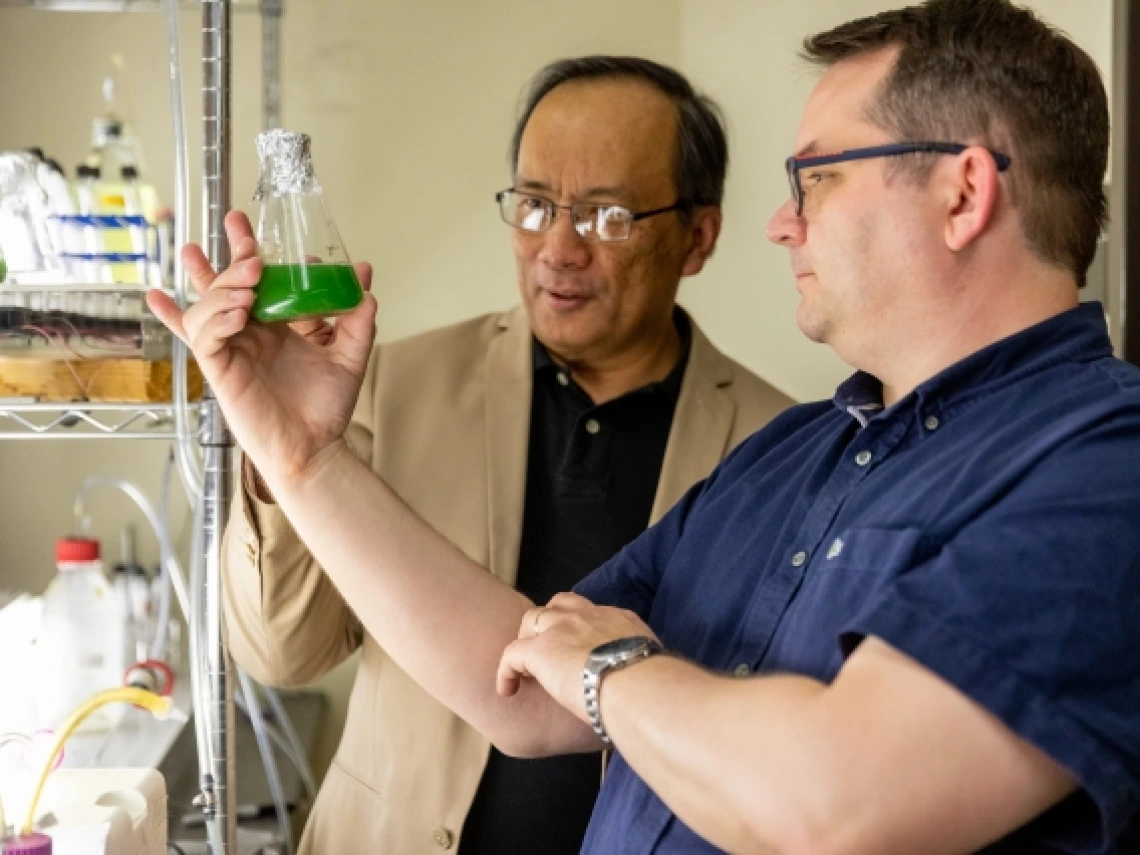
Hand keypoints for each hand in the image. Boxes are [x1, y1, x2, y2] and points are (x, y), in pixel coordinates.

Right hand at [146, 210, 376, 481]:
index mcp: (274, 324)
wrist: (317, 448)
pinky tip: (234, 309)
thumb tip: (364, 278)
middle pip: (224, 285)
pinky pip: (203, 338)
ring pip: (209, 306)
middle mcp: (248, 333)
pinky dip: (215, 319)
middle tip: (236, 223)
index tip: (260, 231)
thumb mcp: (351, 355)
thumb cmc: (325, 407)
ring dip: (224, 285)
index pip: (256, 280)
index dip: (250, 252)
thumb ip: (357, 318)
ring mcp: (231, 350)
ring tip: (249, 280)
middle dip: (227, 253)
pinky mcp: (220, 370)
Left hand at [496, 592, 659, 723]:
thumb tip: (645, 686)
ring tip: (526, 668)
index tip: (579, 647)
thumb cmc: (652, 685)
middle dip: (550, 623)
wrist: (638, 686)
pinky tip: (507, 690)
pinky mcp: (540, 650)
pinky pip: (511, 655)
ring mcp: (562, 629)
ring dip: (527, 640)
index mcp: (619, 619)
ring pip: (532, 619)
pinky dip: (506, 672)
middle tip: (548, 649)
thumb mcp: (653, 666)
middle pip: (559, 605)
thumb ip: (642, 668)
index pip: (593, 612)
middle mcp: (589, 616)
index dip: (580, 626)